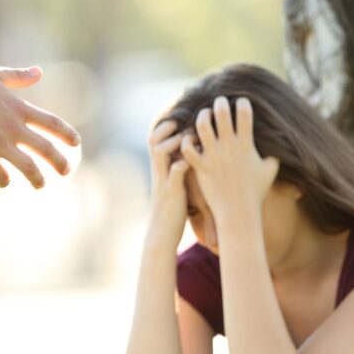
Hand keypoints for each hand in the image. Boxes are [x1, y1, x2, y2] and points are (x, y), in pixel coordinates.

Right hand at [0, 65, 80, 188]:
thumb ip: (18, 76)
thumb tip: (39, 72)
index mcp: (19, 109)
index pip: (52, 124)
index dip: (67, 134)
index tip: (76, 143)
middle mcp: (14, 128)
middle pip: (46, 149)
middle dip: (60, 162)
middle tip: (66, 170)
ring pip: (28, 168)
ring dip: (37, 178)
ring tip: (40, 184)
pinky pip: (1, 175)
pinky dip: (5, 180)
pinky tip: (4, 181)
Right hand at [146, 120, 190, 247]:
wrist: (162, 232)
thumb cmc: (172, 208)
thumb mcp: (172, 183)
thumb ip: (177, 167)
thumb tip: (191, 153)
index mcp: (158, 166)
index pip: (154, 136)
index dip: (166, 125)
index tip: (184, 120)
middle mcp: (158, 169)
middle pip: (154, 138)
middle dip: (170, 127)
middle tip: (190, 125)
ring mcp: (164, 179)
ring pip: (161, 150)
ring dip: (177, 141)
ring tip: (195, 140)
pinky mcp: (172, 191)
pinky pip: (176, 171)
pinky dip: (186, 162)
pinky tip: (199, 160)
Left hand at [180, 96, 278, 220]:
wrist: (238, 212)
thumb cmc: (255, 192)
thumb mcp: (270, 171)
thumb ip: (274, 155)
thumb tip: (280, 144)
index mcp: (246, 146)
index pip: (245, 114)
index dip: (243, 103)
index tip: (241, 102)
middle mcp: (229, 148)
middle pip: (222, 114)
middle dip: (220, 103)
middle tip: (219, 102)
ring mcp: (213, 156)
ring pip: (202, 126)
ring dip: (202, 116)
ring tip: (205, 115)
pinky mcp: (200, 167)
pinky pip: (188, 148)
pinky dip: (186, 140)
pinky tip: (190, 138)